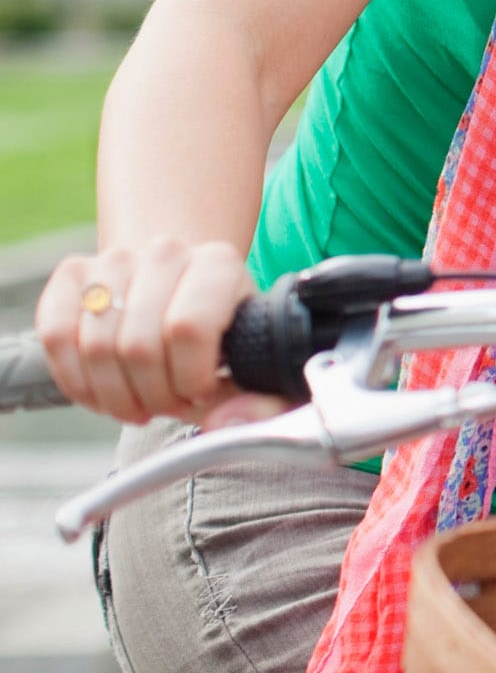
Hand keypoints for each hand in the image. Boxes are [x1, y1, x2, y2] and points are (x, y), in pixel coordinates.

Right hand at [34, 238, 270, 426]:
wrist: (184, 286)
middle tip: (167, 408)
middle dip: (151, 397)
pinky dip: (76, 381)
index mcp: (218, 264)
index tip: (201, 394)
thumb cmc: (224, 331)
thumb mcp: (258, 357)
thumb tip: (222, 421)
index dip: (189, 379)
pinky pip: (56, 336)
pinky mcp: (72, 273)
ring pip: (95, 347)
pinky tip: (103, 395)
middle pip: (138, 346)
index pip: (188, 329)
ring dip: (115, 397)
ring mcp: (113, 259)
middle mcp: (165, 252)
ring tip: (140, 405)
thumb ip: (262, 399)